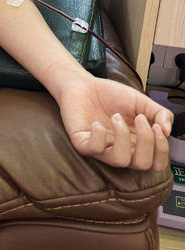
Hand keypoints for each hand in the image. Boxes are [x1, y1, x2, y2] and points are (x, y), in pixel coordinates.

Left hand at [57, 75, 172, 170]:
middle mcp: (122, 150)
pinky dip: (99, 135)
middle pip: (142, 165)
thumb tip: (167, 130)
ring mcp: (102, 150)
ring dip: (123, 136)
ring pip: (120, 160)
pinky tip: (97, 123)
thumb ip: (159, 113)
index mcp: (137, 144)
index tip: (156, 127)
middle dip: (145, 141)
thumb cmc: (112, 95)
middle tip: (139, 119)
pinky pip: (95, 150)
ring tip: (116, 116)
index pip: (156, 163)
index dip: (161, 150)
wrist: (84, 84)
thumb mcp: (141, 101)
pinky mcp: (83, 144)